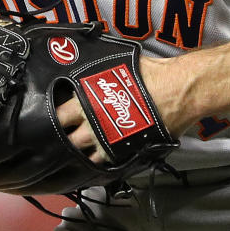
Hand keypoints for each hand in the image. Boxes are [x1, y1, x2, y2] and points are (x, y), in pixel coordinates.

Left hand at [54, 55, 193, 163]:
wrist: (178, 91)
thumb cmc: (151, 75)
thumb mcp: (117, 65)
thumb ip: (97, 73)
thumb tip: (87, 69)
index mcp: (87, 101)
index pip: (58, 115)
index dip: (53, 117)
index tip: (51, 118)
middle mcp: (94, 125)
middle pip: (66, 140)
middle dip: (62, 140)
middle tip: (60, 138)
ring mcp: (110, 143)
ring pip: (84, 158)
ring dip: (80, 155)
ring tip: (78, 152)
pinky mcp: (126, 153)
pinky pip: (107, 165)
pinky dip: (101, 164)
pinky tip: (99, 160)